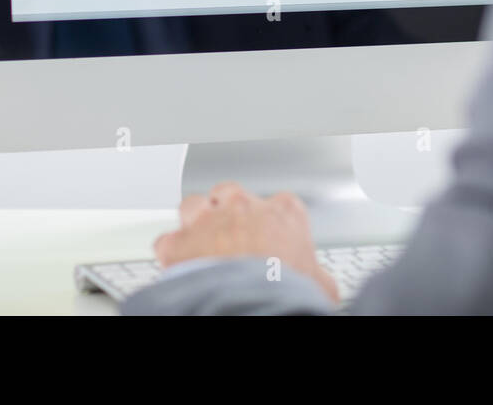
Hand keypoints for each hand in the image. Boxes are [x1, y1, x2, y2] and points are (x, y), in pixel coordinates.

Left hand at [154, 181, 338, 303]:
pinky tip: (177, 263)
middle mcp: (244, 206)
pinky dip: (172, 251)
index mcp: (283, 211)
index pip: (279, 203)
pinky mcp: (180, 242)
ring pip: (194, 206)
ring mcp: (208, 221)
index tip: (271, 237)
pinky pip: (168, 240)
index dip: (271, 221)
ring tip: (200, 241)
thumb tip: (324, 287)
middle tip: (232, 234)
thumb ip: (317, 275)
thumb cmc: (288, 287)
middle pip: (231, 193)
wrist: (252, 300)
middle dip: (228, 210)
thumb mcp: (317, 282)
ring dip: (195, 221)